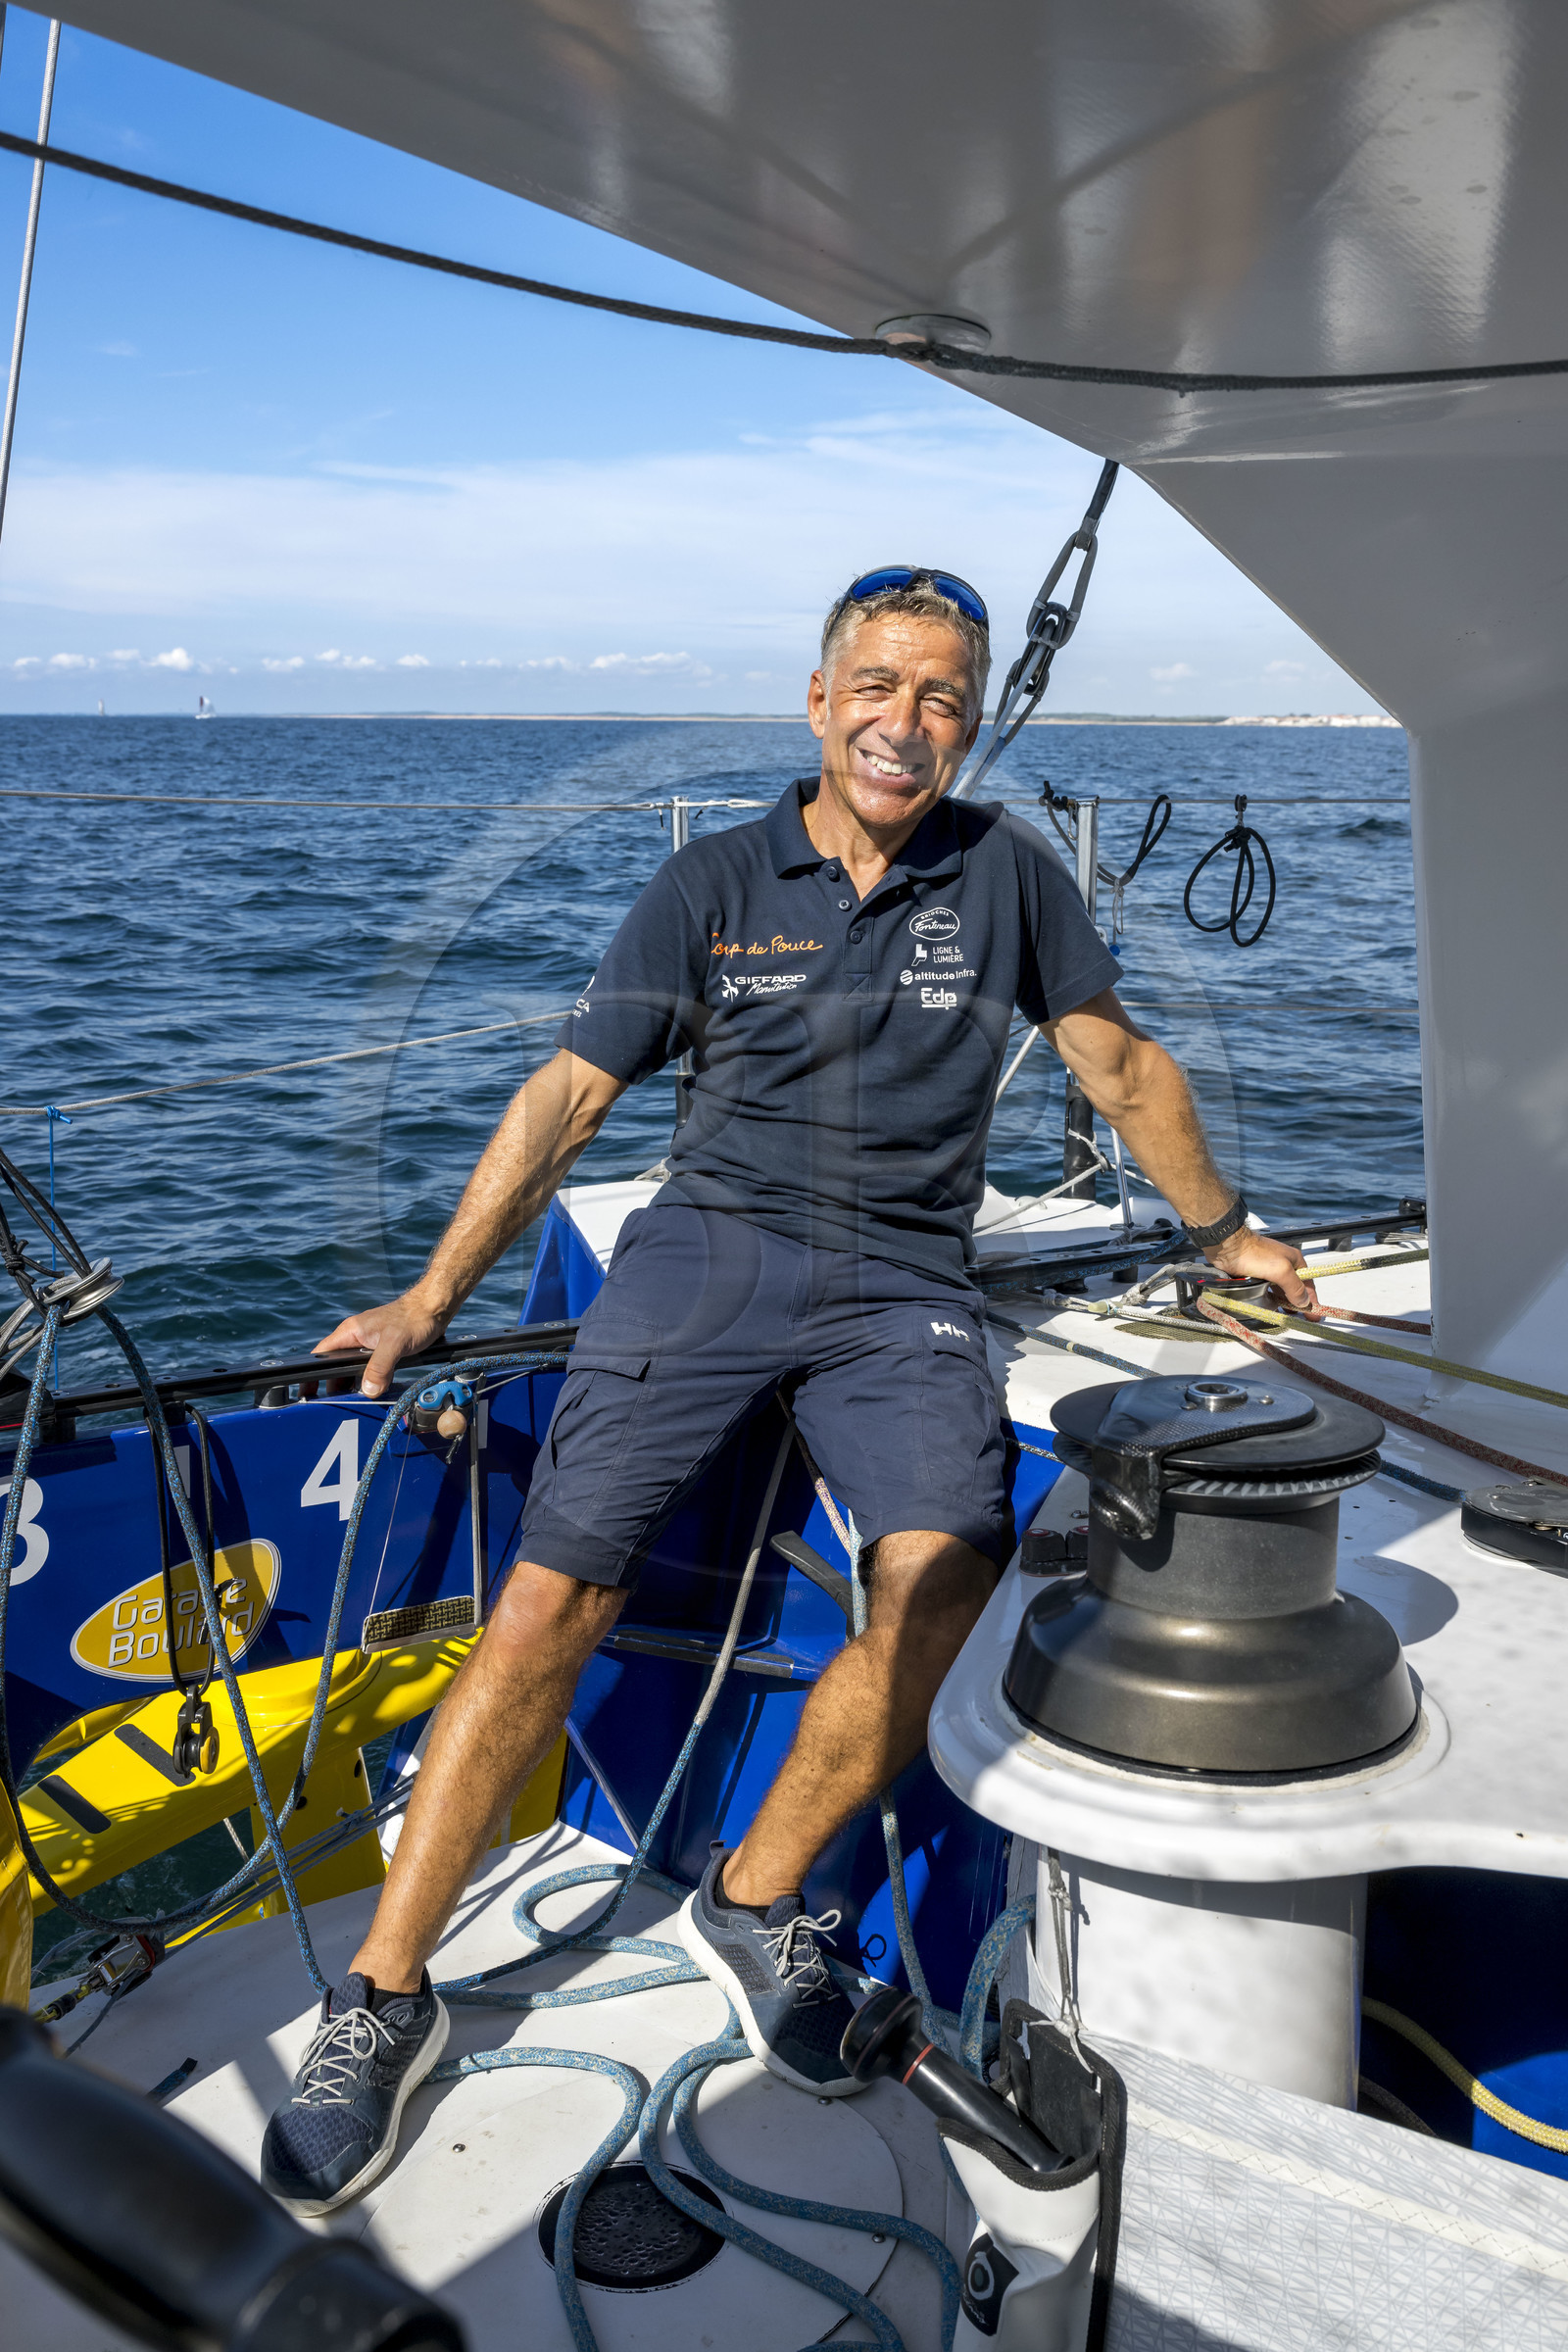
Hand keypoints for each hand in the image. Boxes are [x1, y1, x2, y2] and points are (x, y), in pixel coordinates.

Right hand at [313, 1291, 450, 1397]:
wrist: (435, 1308)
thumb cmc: (414, 1318)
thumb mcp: (395, 1344)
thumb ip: (380, 1367)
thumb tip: (368, 1390)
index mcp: (350, 1331)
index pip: (321, 1354)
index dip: (312, 1374)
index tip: (308, 1391)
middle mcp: (356, 1336)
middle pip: (335, 1365)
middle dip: (334, 1384)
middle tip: (334, 1404)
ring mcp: (368, 1342)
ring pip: (353, 1367)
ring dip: (354, 1383)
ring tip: (355, 1400)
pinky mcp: (381, 1348)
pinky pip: (369, 1367)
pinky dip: (369, 1379)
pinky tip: (375, 1389)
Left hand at [1205, 1229, 1321, 1319]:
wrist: (1228, 1246)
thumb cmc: (1254, 1254)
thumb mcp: (1281, 1271)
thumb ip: (1294, 1287)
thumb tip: (1304, 1301)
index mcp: (1294, 1261)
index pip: (1308, 1284)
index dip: (1312, 1300)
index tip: (1314, 1315)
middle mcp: (1284, 1265)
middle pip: (1295, 1288)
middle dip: (1299, 1303)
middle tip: (1302, 1318)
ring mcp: (1270, 1270)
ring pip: (1281, 1290)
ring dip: (1286, 1302)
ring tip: (1288, 1315)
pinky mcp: (1257, 1275)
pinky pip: (1268, 1290)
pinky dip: (1272, 1299)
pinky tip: (1272, 1307)